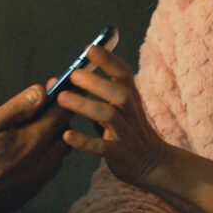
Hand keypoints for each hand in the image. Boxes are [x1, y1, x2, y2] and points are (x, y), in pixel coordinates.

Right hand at [0, 84, 70, 212]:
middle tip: (45, 103)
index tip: (57, 83)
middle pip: (66, 130)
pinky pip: (51, 165)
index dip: (62, 94)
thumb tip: (41, 91)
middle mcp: (45, 159)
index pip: (62, 112)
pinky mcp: (34, 188)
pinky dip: (47, 152)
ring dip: (54, 134)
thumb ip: (18, 107)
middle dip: (59, 113)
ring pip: (60, 149)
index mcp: (35, 140)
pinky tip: (29, 149)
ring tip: (36, 125)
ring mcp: (41, 176)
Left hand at [56, 45, 167, 188]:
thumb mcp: (118, 108)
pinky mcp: (120, 154)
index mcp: (130, 97)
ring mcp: (127, 134)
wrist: (153, 163)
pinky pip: (103, 147)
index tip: (90, 48)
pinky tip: (67, 135)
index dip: (109, 59)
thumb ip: (93, 93)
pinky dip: (85, 141)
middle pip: (119, 93)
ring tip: (62, 98)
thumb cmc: (127, 129)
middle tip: (73, 74)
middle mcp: (131, 113)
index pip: (124, 73)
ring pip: (109, 116)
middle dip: (97, 82)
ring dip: (86, 105)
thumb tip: (59, 78)